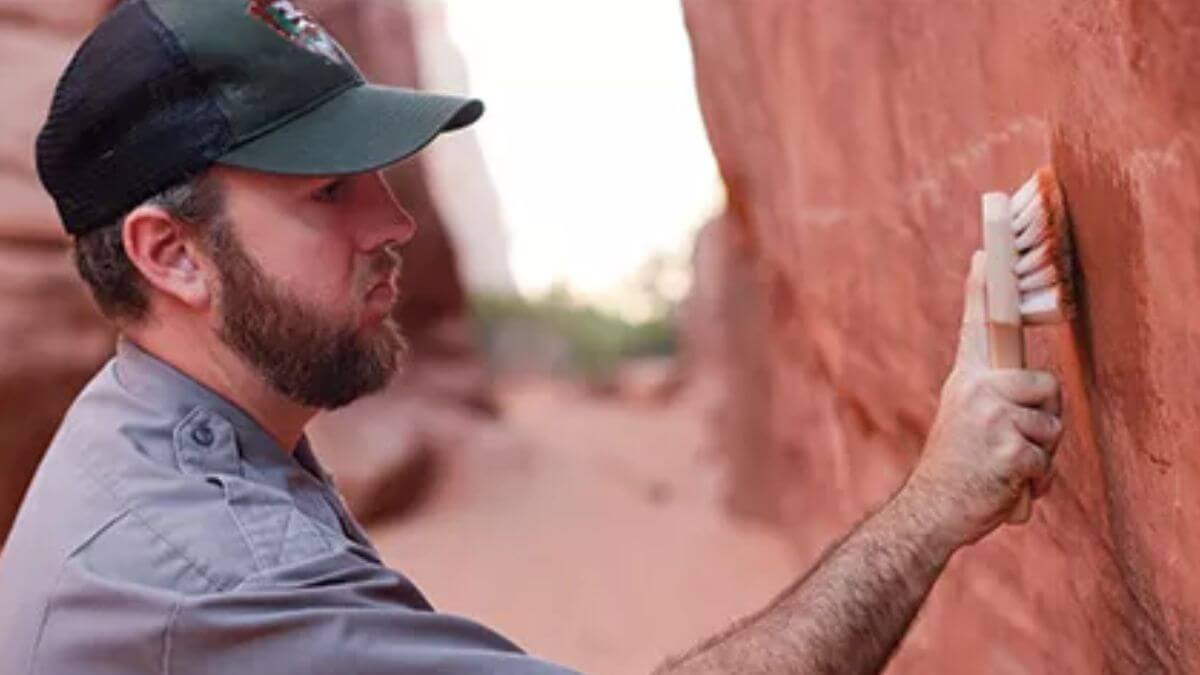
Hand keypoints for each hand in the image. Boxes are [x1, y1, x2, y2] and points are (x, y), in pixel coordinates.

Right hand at [902, 251, 1062, 549]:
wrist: (931, 511)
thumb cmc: (956, 473)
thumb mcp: (966, 424)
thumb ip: (993, 399)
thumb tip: (1039, 393)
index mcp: (964, 381)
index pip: (976, 327)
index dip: (982, 289)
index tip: (985, 252)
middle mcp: (974, 390)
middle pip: (1045, 383)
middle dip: (1045, 419)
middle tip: (1016, 444)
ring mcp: (991, 415)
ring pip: (1052, 424)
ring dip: (1041, 455)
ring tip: (1007, 468)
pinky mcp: (1008, 445)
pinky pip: (1046, 458)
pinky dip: (1036, 482)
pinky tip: (1007, 486)